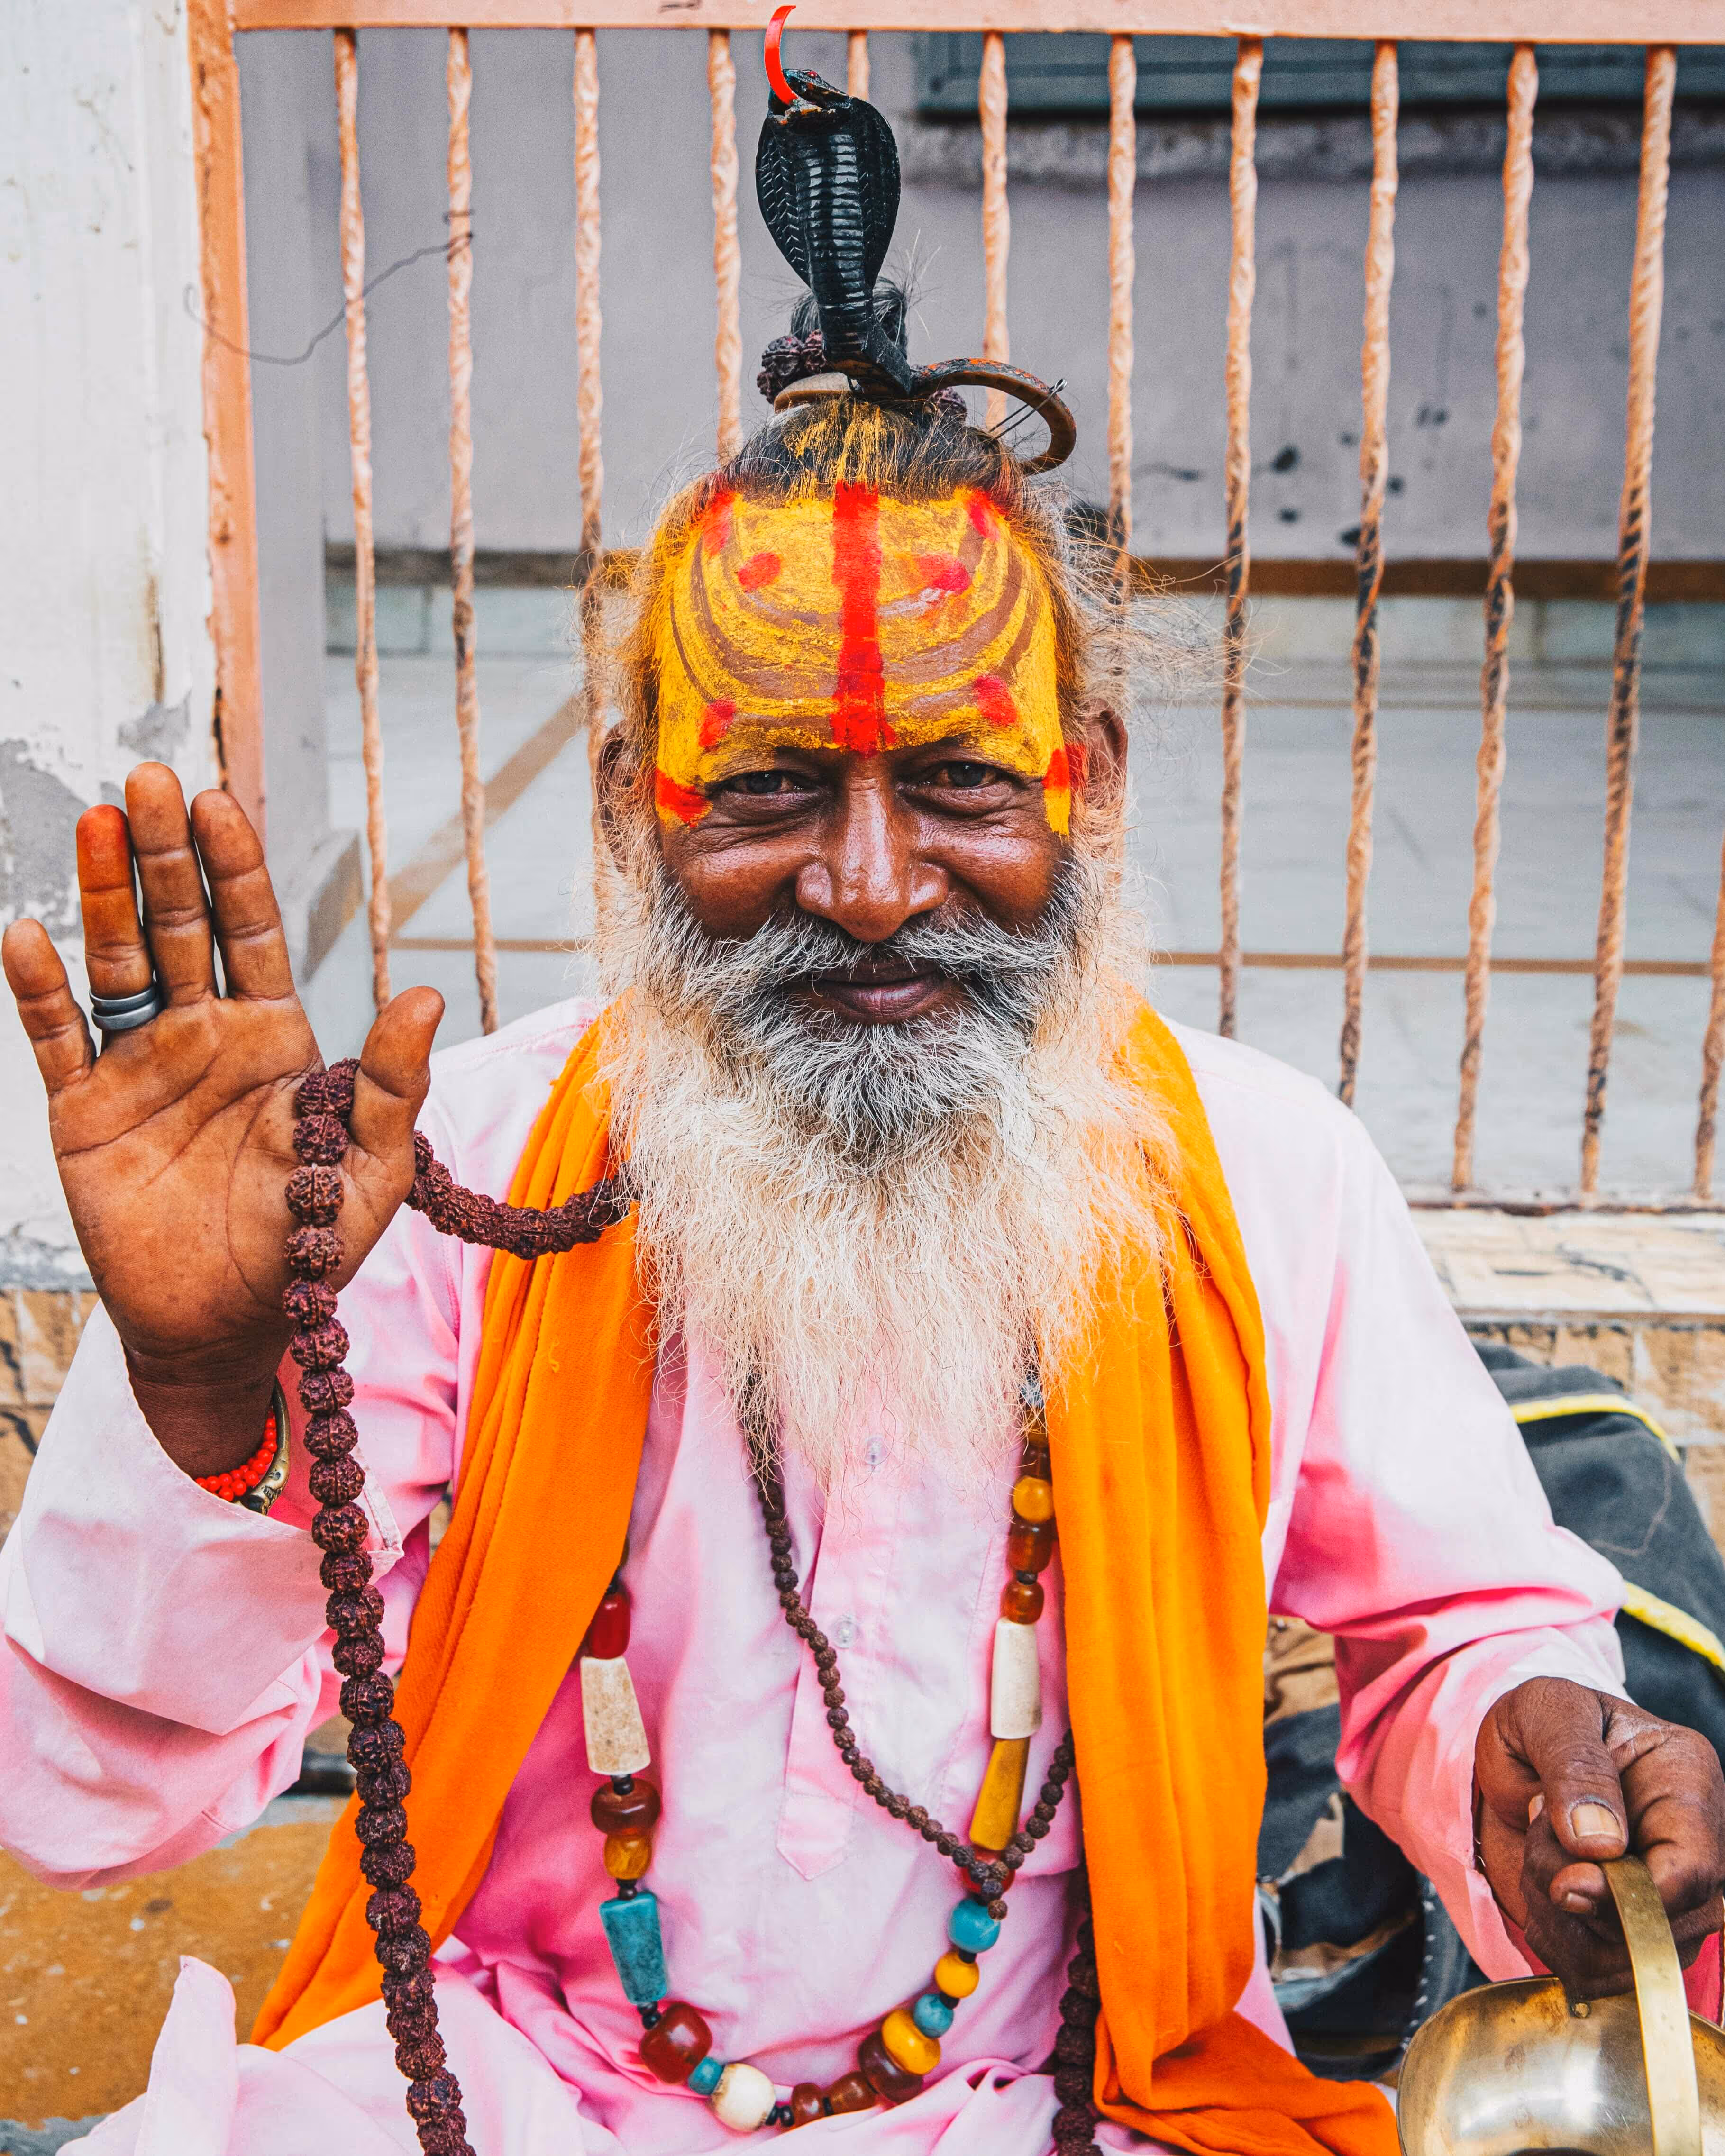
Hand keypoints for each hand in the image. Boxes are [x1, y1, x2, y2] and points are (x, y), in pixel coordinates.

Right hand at [1, 763, 441, 1476]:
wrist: (227, 1325)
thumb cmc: (309, 1247)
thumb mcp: (371, 1166)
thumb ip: (393, 1083)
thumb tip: (426, 995)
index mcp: (275, 1037)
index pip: (251, 931)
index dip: (234, 868)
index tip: (219, 803)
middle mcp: (204, 1036)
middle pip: (179, 926)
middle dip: (163, 856)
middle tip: (147, 782)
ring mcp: (141, 1067)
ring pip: (117, 964)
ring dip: (103, 896)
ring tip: (95, 823)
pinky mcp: (85, 1110)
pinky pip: (57, 1037)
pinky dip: (39, 988)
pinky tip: (27, 934)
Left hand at [1475, 1675, 1724, 1997]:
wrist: (1512, 1756)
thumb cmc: (1538, 1722)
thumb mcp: (1547, 1710)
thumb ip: (1575, 1765)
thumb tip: (1600, 1844)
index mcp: (1687, 1778)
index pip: (1693, 1868)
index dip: (1632, 1894)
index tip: (1566, 1884)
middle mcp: (1690, 1844)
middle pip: (1665, 1923)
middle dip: (1579, 1896)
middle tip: (1538, 1832)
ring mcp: (1666, 1894)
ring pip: (1630, 1956)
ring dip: (1560, 1919)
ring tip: (1537, 1854)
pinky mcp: (1630, 1927)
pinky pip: (1601, 1973)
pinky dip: (1555, 1941)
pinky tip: (1539, 1892)